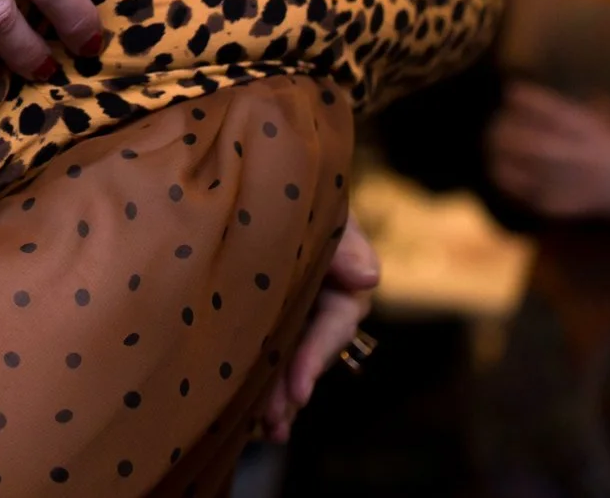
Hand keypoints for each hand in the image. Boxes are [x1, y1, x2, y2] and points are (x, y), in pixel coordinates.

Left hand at [260, 212, 380, 442]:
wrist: (248, 177)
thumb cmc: (294, 191)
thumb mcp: (325, 212)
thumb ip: (345, 244)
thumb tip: (368, 279)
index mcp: (339, 277)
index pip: (336, 321)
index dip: (317, 357)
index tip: (299, 392)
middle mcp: (317, 299)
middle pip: (308, 351)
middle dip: (291, 390)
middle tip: (272, 425)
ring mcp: (288, 310)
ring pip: (284, 359)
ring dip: (276, 398)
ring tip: (262, 432)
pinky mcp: (256, 316)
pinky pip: (259, 350)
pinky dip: (254, 382)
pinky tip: (241, 416)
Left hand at [487, 82, 609, 222]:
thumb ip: (595, 109)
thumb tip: (578, 99)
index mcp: (589, 130)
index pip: (546, 109)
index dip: (523, 98)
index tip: (512, 92)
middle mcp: (574, 155)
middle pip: (523, 140)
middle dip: (503, 129)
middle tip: (495, 122)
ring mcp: (567, 183)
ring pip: (519, 169)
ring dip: (499, 157)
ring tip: (491, 149)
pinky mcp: (565, 206)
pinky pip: (529, 197)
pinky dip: (513, 186)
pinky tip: (505, 177)